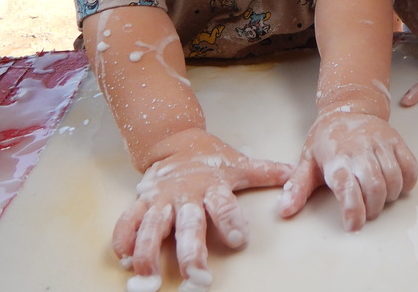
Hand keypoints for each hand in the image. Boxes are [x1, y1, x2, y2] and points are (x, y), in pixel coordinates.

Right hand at [113, 128, 292, 290]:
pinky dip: (124, 238)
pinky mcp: (141, 201)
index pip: (223, 205)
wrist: (175, 139)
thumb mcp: (238, 164)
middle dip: (192, 250)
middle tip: (198, 276)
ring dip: (149, 251)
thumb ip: (265, 172)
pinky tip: (123, 258)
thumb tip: (294, 173)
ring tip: (147, 277)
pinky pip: (128, 220)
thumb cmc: (211, 158)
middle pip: (189, 224)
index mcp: (211, 185)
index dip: (231, 221)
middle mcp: (185, 194)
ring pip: (153, 226)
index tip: (238, 240)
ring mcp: (161, 198)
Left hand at [278, 112, 417, 230]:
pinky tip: (397, 186)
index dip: (353, 211)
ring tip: (380, 199)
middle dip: (373, 208)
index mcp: (337, 158)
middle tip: (367, 212)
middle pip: (375, 187)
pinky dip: (408, 182)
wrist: (346, 109)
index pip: (348, 188)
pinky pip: (410, 166)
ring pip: (394, 179)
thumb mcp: (307, 162)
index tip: (353, 226)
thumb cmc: (326, 139)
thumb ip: (297, 188)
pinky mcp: (396, 140)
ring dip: (390, 197)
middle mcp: (361, 150)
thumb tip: (285, 210)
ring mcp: (381, 143)